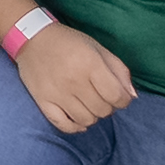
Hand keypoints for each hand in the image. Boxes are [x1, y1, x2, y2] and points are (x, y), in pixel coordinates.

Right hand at [15, 20, 136, 134]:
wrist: (32, 38)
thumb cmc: (69, 43)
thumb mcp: (98, 48)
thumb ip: (119, 71)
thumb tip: (132, 96)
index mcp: (90, 64)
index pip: (117, 96)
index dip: (124, 100)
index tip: (120, 96)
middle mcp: (74, 80)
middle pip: (103, 110)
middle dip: (109, 107)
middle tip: (102, 97)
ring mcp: (57, 93)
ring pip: (86, 120)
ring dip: (93, 115)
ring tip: (89, 104)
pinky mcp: (43, 101)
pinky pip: (63, 125)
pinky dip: (75, 126)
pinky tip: (78, 118)